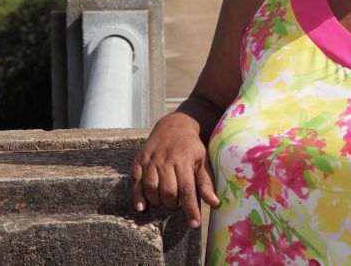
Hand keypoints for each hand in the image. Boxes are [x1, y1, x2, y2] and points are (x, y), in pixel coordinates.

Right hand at [130, 112, 220, 227]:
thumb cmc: (191, 147)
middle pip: (168, 191)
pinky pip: (135, 181)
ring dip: (157, 202)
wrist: (174, 126)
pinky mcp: (139, 161)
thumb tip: (215, 202)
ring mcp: (151, 160)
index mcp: (184, 161)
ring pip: (151, 188)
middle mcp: (166, 160)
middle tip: (176, 205)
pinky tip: (142, 207)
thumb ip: (206, 182)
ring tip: (164, 203)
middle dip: (173, 205)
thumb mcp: (203, 160)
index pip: (187, 189)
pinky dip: (137, 196)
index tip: (194, 224)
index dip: (191, 209)